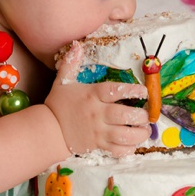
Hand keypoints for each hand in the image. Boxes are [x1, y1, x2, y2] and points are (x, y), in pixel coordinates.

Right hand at [44, 42, 150, 156]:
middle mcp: (97, 114)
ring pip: (124, 135)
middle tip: (146, 115)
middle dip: (140, 116)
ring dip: (139, 134)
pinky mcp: (97, 146)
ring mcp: (98, 132)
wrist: (48, 130)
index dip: (132, 91)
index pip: (115, 91)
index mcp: (91, 96)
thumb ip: (71, 63)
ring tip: (145, 130)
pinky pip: (117, 150)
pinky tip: (133, 143)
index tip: (144, 92)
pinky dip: (128, 149)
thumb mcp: (62, 82)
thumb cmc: (58, 104)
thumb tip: (76, 45)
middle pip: (124, 115)